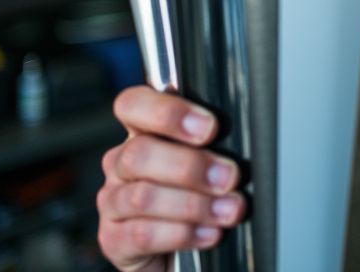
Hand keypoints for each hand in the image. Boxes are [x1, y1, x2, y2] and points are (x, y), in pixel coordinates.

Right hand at [97, 86, 246, 271]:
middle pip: (139, 153)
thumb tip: (246, 138)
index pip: (133, 105)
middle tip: (229, 177)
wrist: (180, 254)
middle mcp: (122, 164)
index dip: (167, 112)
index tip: (209, 128)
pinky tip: (209, 233)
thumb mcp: (206, 163)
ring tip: (229, 210)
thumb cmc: (198, 196)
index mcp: (142, 134)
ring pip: (143, 196)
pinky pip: (144, 234)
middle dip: (191, 166)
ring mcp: (113, 202)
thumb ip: (213, 145)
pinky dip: (183, 233)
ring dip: (194, 204)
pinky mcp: (114, 239)